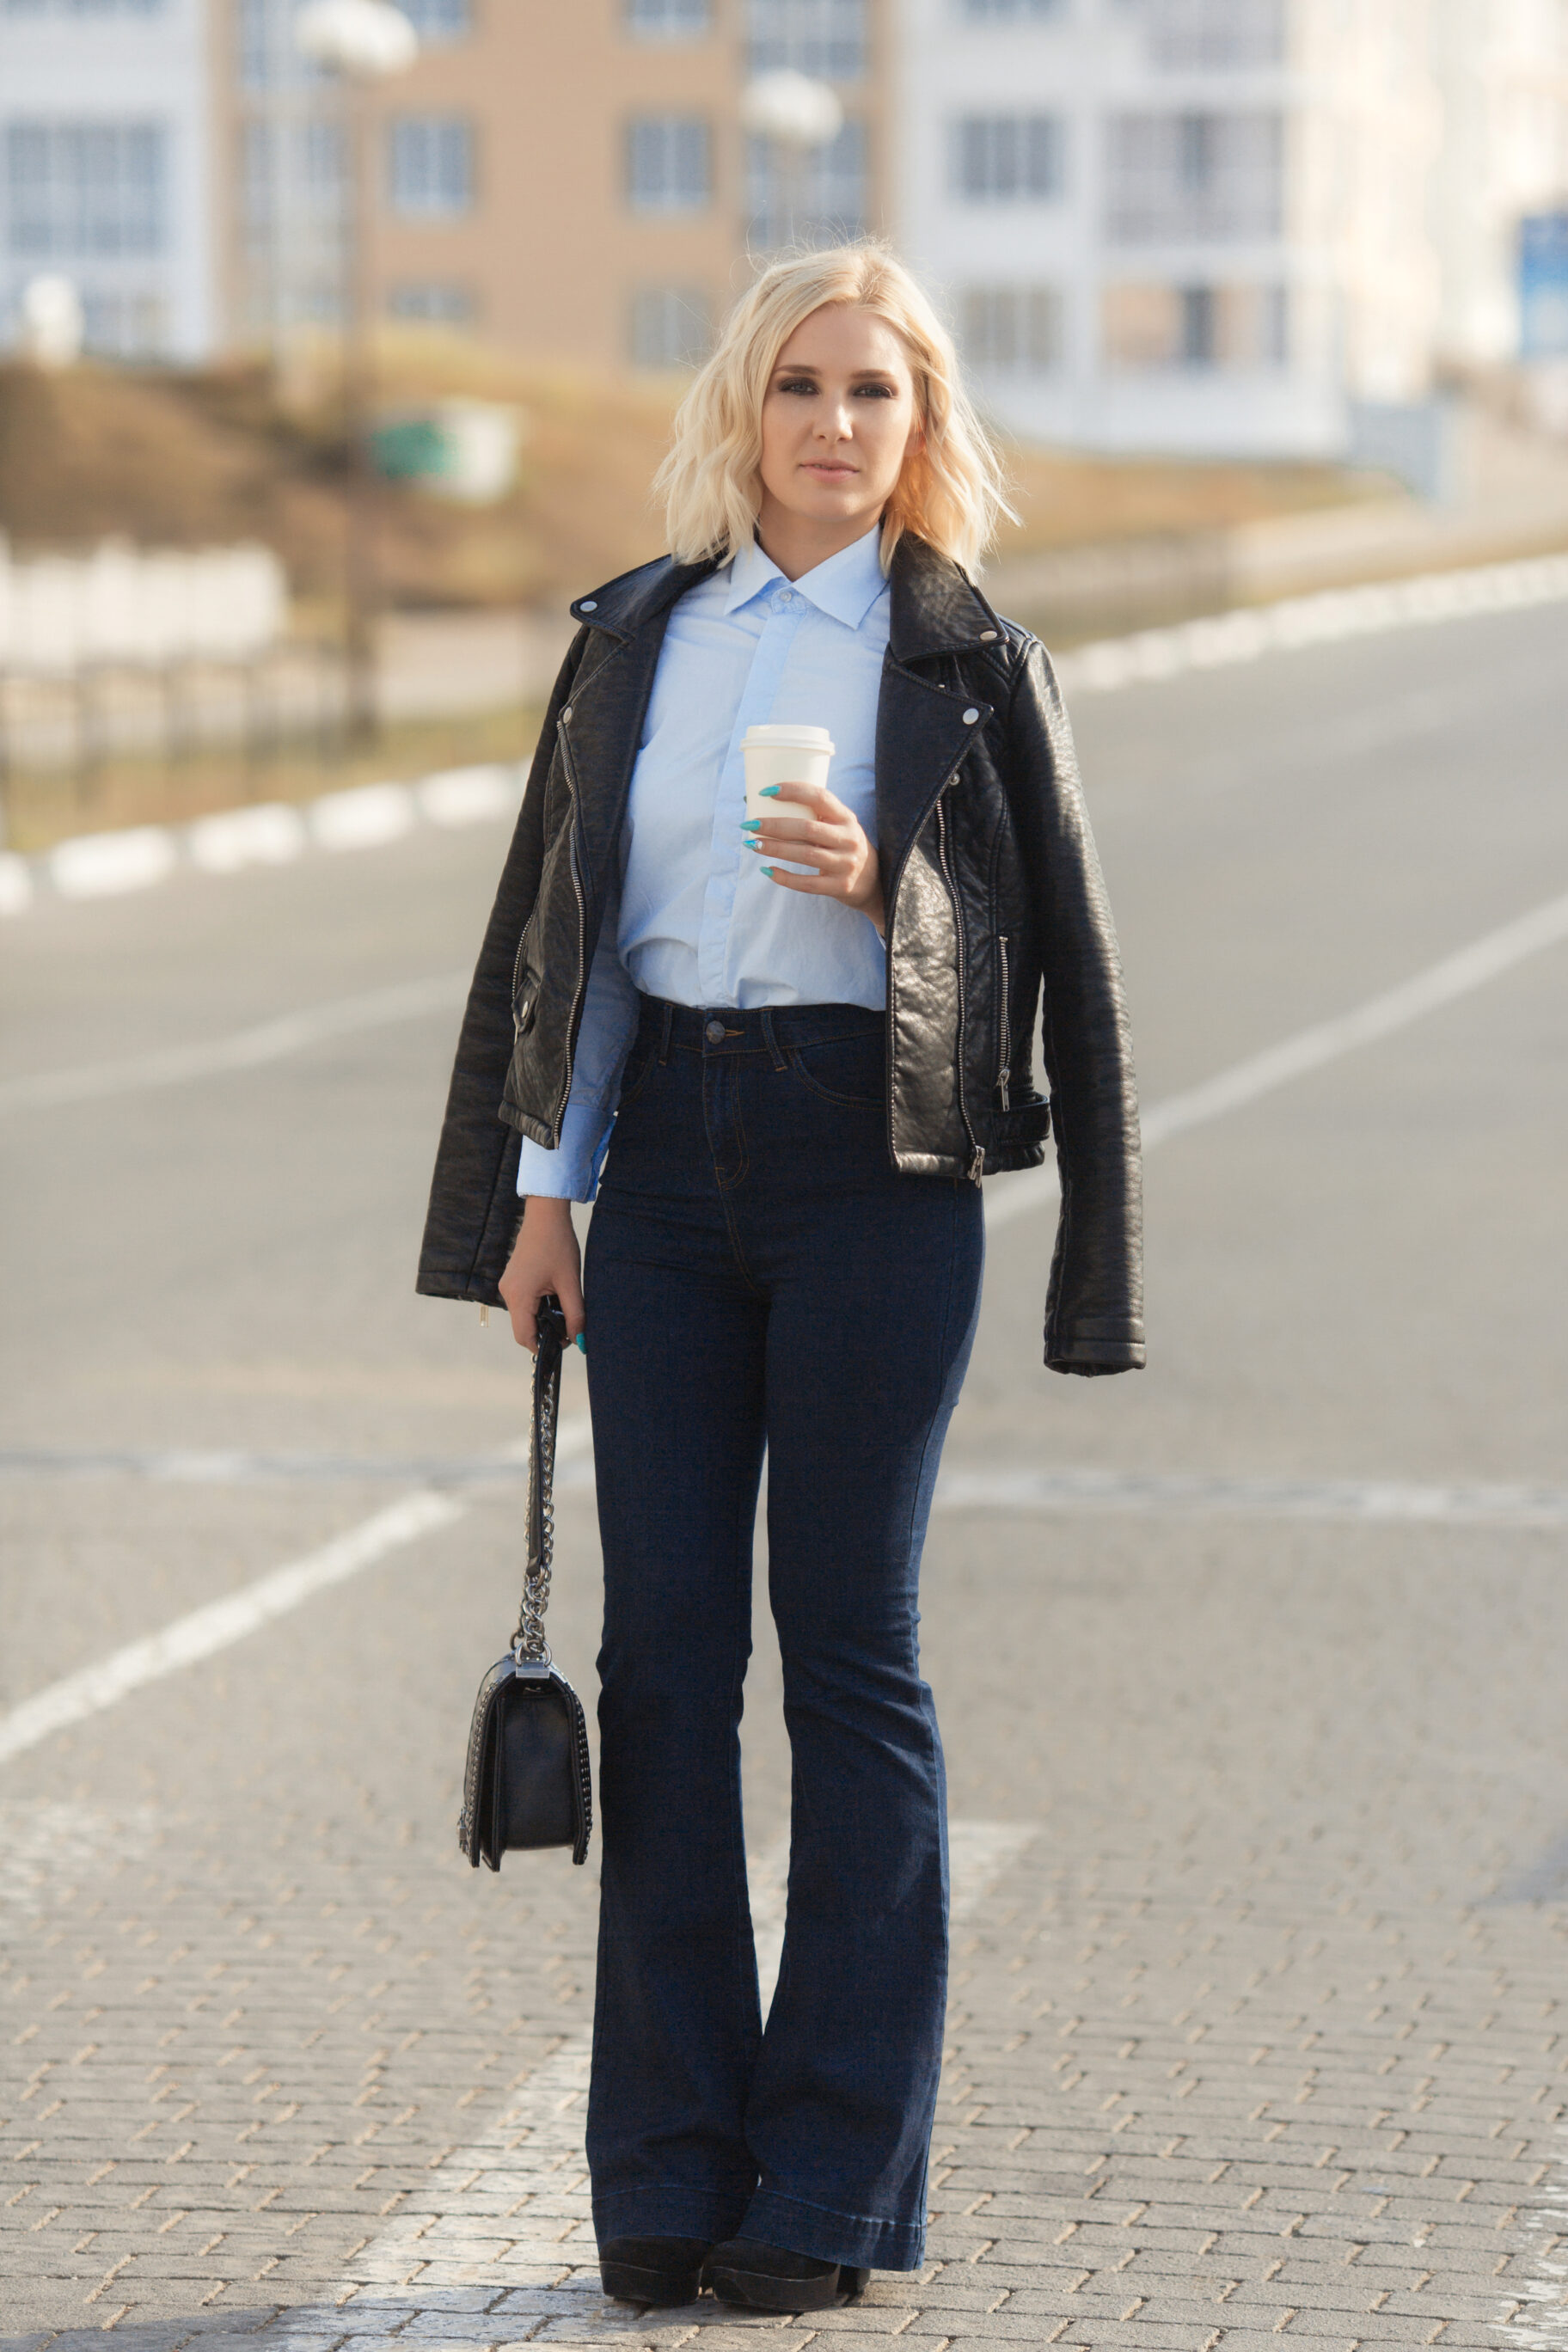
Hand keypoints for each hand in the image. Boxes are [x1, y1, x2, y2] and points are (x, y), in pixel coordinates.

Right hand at [499, 1197, 585, 1353]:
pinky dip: (535, 1306)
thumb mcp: (570, 1283)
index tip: (562, 1343)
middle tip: (567, 1327)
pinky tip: (553, 1295)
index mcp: (519, 1295)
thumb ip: (575, 1314)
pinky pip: (521, 1303)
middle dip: (543, 1333)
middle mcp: (507, 1292)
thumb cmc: (557, 1244)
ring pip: (522, 1316)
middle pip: (522, 1328)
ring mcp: (507, 1285)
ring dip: (540, 1318)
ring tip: (562, 1307)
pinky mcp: (511, 1279)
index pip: (524, 1336)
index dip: (542, 1347)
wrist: (546, 1216)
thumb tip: (579, 1339)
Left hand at [744, 781, 884, 935]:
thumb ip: (810, 815)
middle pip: (807, 828)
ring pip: (805, 854)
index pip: (820, 797)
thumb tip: (759, 803)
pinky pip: (807, 883)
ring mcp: (846, 864)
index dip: (793, 791)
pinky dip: (785, 877)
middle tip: (750, 823)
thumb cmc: (842, 845)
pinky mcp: (839, 886)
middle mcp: (849, 839)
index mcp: (846, 817)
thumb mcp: (837, 826)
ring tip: (752, 844)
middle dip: (775, 825)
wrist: (873, 880)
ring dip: (775, 849)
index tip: (767, 791)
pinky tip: (767, 870)